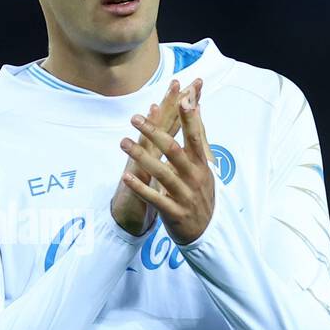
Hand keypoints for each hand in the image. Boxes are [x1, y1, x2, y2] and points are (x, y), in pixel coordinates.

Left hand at [117, 81, 214, 245]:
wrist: (207, 231)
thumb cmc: (201, 191)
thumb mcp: (206, 165)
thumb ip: (200, 136)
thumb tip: (198, 106)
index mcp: (201, 163)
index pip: (195, 136)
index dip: (190, 118)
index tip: (182, 98)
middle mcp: (194, 176)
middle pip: (174, 150)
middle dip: (154, 132)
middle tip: (135, 118)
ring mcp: (184, 195)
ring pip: (162, 173)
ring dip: (141, 156)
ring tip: (123, 142)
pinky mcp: (174, 212)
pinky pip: (155, 198)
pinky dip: (140, 187)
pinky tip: (125, 177)